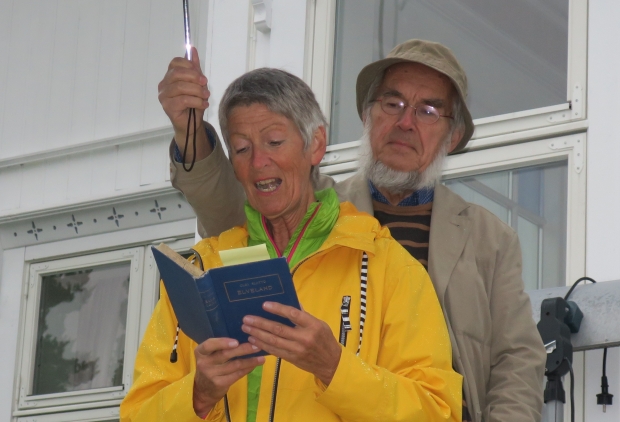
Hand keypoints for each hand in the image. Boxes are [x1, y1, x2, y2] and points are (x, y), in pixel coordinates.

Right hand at [158, 47, 211, 161]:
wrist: (191, 124)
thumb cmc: (193, 103)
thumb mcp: (197, 84)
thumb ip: (194, 68)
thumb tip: (193, 50)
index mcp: (170, 76)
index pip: (175, 62)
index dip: (189, 66)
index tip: (201, 75)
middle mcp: (164, 84)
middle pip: (177, 73)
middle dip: (194, 77)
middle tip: (205, 84)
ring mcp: (163, 95)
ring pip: (180, 87)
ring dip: (197, 91)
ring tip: (206, 96)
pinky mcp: (167, 106)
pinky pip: (182, 100)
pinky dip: (196, 101)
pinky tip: (203, 104)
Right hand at [193, 338, 264, 417]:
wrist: (203, 389)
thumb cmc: (210, 365)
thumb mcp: (209, 354)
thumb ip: (220, 346)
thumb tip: (244, 335)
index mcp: (201, 351)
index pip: (209, 345)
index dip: (222, 343)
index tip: (236, 342)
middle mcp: (204, 363)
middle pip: (225, 355)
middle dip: (243, 349)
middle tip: (256, 345)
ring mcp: (211, 374)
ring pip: (234, 365)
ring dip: (250, 361)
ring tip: (261, 357)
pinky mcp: (220, 384)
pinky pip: (237, 375)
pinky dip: (247, 369)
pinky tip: (255, 365)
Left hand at [241, 302, 341, 385]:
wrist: (331, 363)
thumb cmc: (325, 339)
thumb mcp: (320, 324)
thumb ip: (304, 315)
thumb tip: (291, 302)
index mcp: (313, 325)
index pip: (293, 314)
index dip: (278, 309)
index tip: (264, 305)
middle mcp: (304, 338)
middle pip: (279, 329)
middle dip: (260, 323)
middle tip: (247, 319)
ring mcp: (297, 350)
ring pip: (273, 341)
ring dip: (258, 334)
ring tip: (246, 328)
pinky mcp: (292, 359)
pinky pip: (274, 351)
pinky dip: (263, 345)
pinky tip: (253, 340)